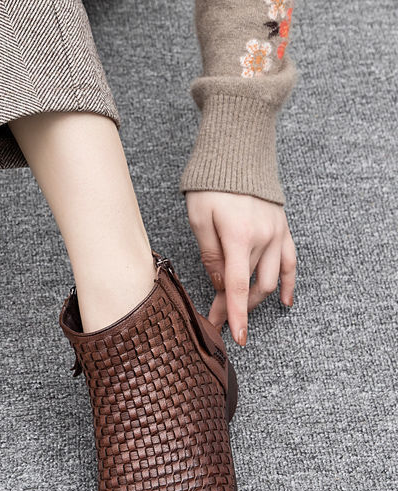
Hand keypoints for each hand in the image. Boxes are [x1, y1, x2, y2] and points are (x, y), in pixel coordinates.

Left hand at [185, 190, 295, 345]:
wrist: (236, 154)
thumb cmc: (210, 185)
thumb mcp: (199, 220)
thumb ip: (210, 255)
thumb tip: (222, 284)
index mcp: (239, 237)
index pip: (238, 287)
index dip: (235, 315)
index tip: (234, 336)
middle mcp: (263, 238)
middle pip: (251, 286)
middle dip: (234, 308)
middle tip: (216, 321)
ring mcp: (277, 234)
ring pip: (270, 279)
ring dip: (254, 299)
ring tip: (239, 313)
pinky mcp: (283, 228)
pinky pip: (290, 262)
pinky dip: (287, 283)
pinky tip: (285, 302)